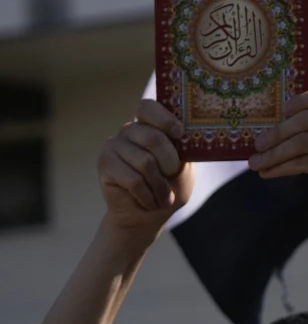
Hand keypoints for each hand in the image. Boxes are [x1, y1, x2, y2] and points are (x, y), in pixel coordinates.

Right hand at [97, 100, 192, 233]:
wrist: (147, 216)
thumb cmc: (169, 188)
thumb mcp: (184, 168)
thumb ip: (184, 150)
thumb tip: (187, 134)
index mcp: (149, 126)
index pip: (148, 108)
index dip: (165, 119)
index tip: (179, 134)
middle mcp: (129, 132)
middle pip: (152, 137)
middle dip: (169, 163)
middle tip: (172, 177)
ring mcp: (114, 146)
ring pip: (144, 162)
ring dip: (160, 186)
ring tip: (163, 196)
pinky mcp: (105, 164)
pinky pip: (132, 179)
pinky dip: (147, 195)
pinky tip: (148, 201)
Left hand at [247, 87, 307, 227]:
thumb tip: (273, 124)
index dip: (301, 100)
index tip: (281, 111)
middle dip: (278, 132)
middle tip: (257, 143)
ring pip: (303, 142)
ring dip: (275, 153)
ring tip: (256, 162)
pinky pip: (305, 161)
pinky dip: (282, 167)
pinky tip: (268, 172)